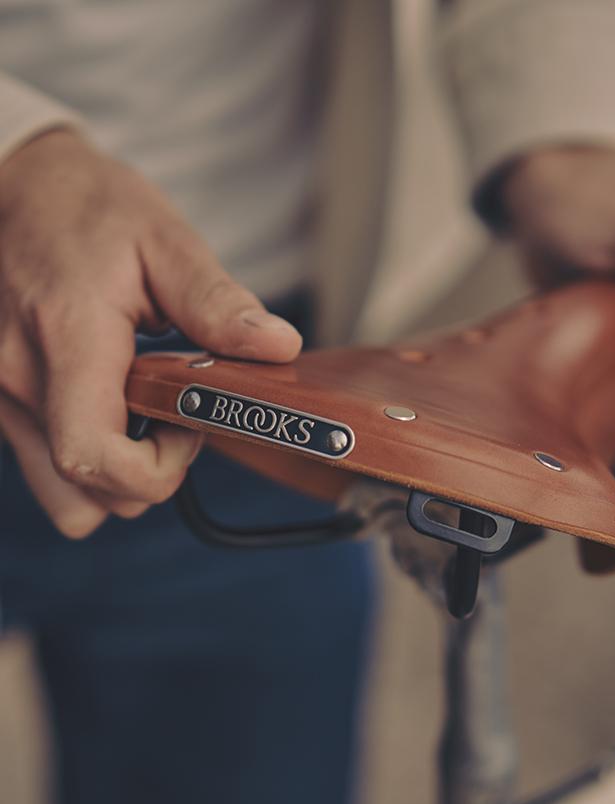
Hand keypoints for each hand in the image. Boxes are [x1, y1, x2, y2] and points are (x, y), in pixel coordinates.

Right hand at [0, 129, 301, 536]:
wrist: (16, 186)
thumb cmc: (90, 207)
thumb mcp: (165, 241)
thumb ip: (218, 303)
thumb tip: (278, 347)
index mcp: (68, 337)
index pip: (94, 456)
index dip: (154, 470)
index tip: (186, 429)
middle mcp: (20, 378)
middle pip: (88, 494)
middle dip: (147, 475)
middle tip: (171, 413)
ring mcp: (2, 396)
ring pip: (66, 498)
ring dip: (114, 478)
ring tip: (137, 414)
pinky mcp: (1, 402)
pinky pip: (46, 469)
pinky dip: (87, 458)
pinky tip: (108, 408)